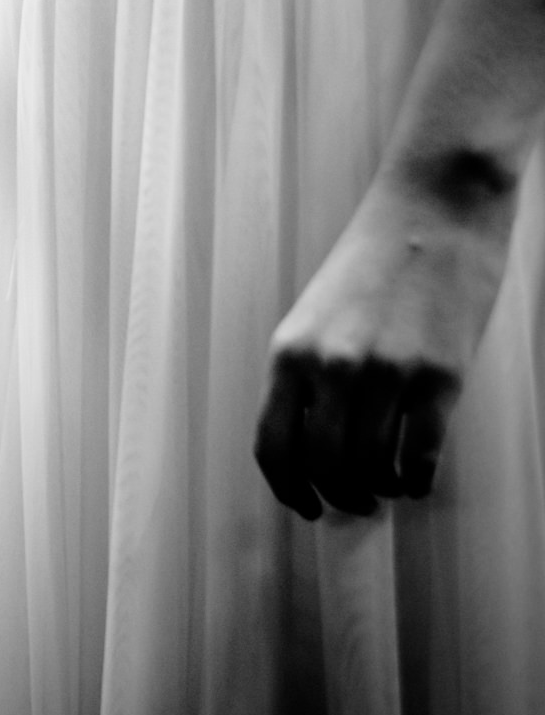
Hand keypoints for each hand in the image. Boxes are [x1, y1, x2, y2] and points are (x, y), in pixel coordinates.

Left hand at [253, 181, 512, 518]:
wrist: (435, 210)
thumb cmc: (373, 262)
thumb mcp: (315, 317)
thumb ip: (306, 374)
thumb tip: (310, 443)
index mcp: (289, 353)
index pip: (272, 445)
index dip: (286, 488)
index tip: (305, 504)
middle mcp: (331, 367)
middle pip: (324, 465)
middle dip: (338, 495)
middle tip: (354, 502)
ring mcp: (387, 373)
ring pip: (373, 467)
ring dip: (379, 490)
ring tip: (387, 489)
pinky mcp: (441, 377)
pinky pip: (423, 454)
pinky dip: (418, 480)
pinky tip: (418, 479)